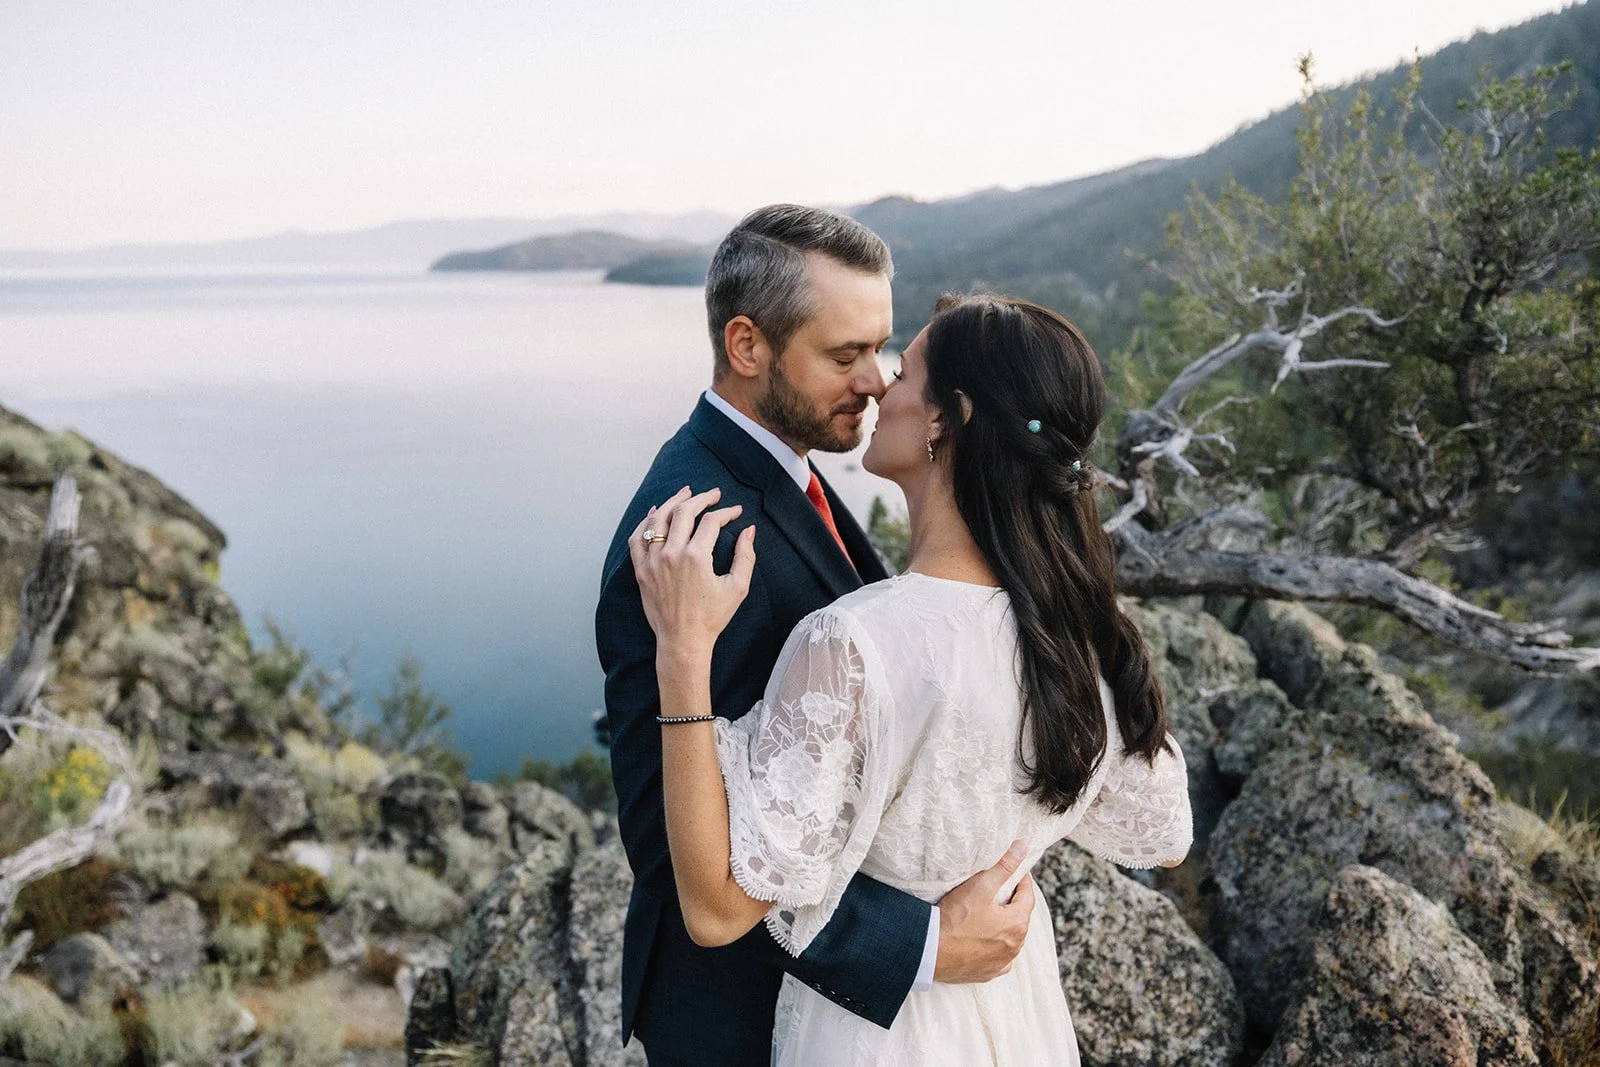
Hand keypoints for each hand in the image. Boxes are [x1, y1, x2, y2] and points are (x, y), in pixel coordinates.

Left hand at [629, 486, 755, 656]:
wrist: (683, 640)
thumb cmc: (712, 617)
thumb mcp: (737, 588)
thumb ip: (745, 556)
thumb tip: (749, 530)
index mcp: (696, 557)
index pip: (711, 521)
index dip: (726, 512)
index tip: (735, 511)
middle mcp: (671, 554)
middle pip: (684, 512)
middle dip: (701, 498)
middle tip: (713, 494)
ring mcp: (653, 561)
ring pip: (659, 519)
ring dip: (673, 502)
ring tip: (685, 493)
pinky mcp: (641, 570)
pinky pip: (638, 538)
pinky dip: (646, 522)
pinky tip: (656, 513)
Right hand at [932, 839, 1033, 982]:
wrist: (930, 950)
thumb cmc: (956, 917)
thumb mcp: (981, 886)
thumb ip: (1004, 866)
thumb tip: (1022, 847)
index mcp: (1017, 924)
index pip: (1028, 896)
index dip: (1022, 880)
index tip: (1015, 872)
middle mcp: (1015, 947)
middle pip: (1019, 918)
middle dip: (1012, 902)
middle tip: (998, 889)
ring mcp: (1001, 962)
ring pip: (1010, 939)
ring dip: (1003, 925)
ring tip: (988, 912)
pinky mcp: (987, 973)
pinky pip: (998, 957)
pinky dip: (994, 947)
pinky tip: (983, 939)